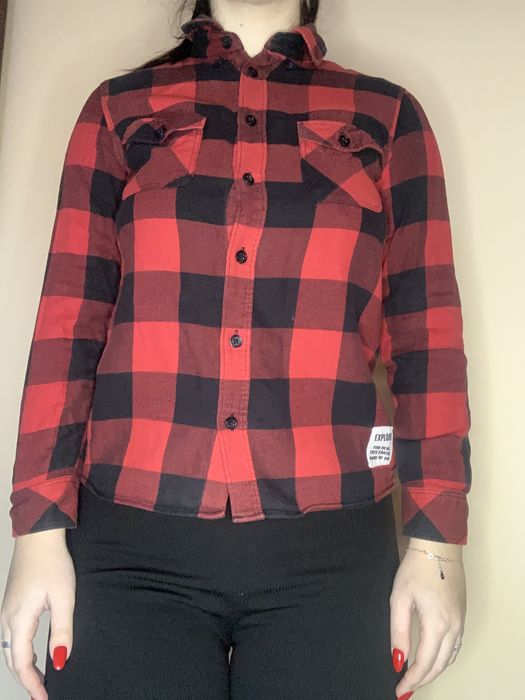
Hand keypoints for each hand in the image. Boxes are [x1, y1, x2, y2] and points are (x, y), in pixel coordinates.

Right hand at [1, 529, 75, 699]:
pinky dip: (19, 651)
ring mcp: (6, 610)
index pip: (22, 663)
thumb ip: (62, 630)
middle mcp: (7, 617)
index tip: (45, 698)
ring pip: (9, 649)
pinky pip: (11, 636)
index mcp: (19, 619)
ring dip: (22, 666)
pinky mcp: (10, 603)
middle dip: (26, 679)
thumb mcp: (64, 597)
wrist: (38, 536)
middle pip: (12, 659)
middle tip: (42, 694)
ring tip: (39, 679)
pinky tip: (31, 654)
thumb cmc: (52, 562)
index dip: (33, 684)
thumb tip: (60, 660)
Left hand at [390, 539, 465, 698]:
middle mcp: (453, 627)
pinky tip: (433, 660)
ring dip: (434, 671)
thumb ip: (398, 631)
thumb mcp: (399, 598)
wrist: (438, 547)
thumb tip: (398, 659)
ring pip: (450, 658)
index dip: (411, 680)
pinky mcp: (462, 615)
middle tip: (406, 689)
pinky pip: (456, 646)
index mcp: (437, 624)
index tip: (399, 690)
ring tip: (417, 678)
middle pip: (439, 665)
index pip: (424, 663)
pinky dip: (444, 659)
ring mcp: (461, 622)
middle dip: (422, 680)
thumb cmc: (416, 569)